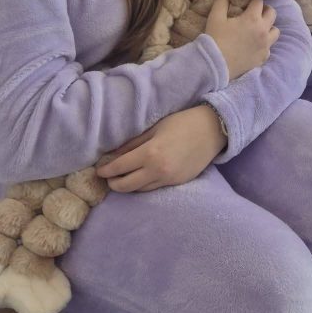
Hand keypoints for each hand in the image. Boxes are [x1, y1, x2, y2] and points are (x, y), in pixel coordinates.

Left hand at [96, 105, 225, 192]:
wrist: (212, 130)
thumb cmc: (182, 122)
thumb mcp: (155, 128)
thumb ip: (133, 144)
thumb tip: (114, 155)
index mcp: (150, 153)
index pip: (120, 167)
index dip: (106, 170)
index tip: (99, 170)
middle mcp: (158, 170)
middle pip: (127, 185)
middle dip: (114, 183)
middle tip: (108, 178)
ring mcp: (169, 179)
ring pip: (140, 190)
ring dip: (128, 186)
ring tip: (122, 178)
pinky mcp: (178, 183)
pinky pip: (155, 187)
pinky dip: (144, 185)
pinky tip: (141, 177)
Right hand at [205, 0, 278, 79]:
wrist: (215, 65)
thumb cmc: (215, 39)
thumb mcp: (216, 17)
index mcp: (252, 18)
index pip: (259, 2)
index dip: (253, 1)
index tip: (247, 3)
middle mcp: (263, 30)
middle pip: (272, 14)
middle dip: (265, 11)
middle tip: (255, 14)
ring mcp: (265, 45)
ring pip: (276, 31)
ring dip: (269, 27)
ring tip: (258, 29)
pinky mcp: (264, 57)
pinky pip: (270, 47)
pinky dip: (265, 44)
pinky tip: (255, 45)